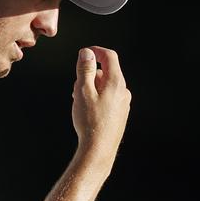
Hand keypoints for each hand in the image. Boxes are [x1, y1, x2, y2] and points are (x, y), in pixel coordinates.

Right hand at [71, 46, 130, 160]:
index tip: (83, 53)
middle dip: (90, 74)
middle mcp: (123, 91)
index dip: (96, 51)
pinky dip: (96, 97)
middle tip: (75, 86)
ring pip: (106, 86)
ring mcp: (123, 103)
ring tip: (79, 101)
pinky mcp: (120, 113)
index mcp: (115, 82)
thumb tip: (87, 53)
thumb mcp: (82, 91)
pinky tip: (87, 110)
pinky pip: (108, 97)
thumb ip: (85, 70)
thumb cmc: (89, 121)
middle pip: (106, 72)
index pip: (109, 56)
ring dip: (92, 87)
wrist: (99, 149)